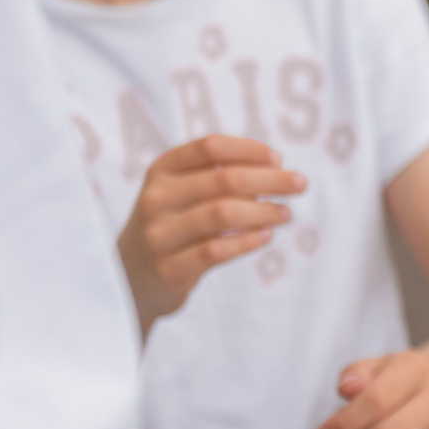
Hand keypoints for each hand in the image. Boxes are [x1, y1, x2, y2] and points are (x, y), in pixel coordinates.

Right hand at [118, 135, 304, 329]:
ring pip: (223, 214)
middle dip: (270, 179)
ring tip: (286, 213)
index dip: (248, 149)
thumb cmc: (170, 227)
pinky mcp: (170, 268)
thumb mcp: (179, 194)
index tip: (277, 158)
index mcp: (161, 171)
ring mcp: (160, 235)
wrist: (128, 281)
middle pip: (224, 179)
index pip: (209, 147)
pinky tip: (267, 236)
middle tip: (299, 184)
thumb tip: (274, 167)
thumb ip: (215, 176)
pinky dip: (248, 241)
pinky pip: (217, 250)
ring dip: (264, 211)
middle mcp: (156, 199)